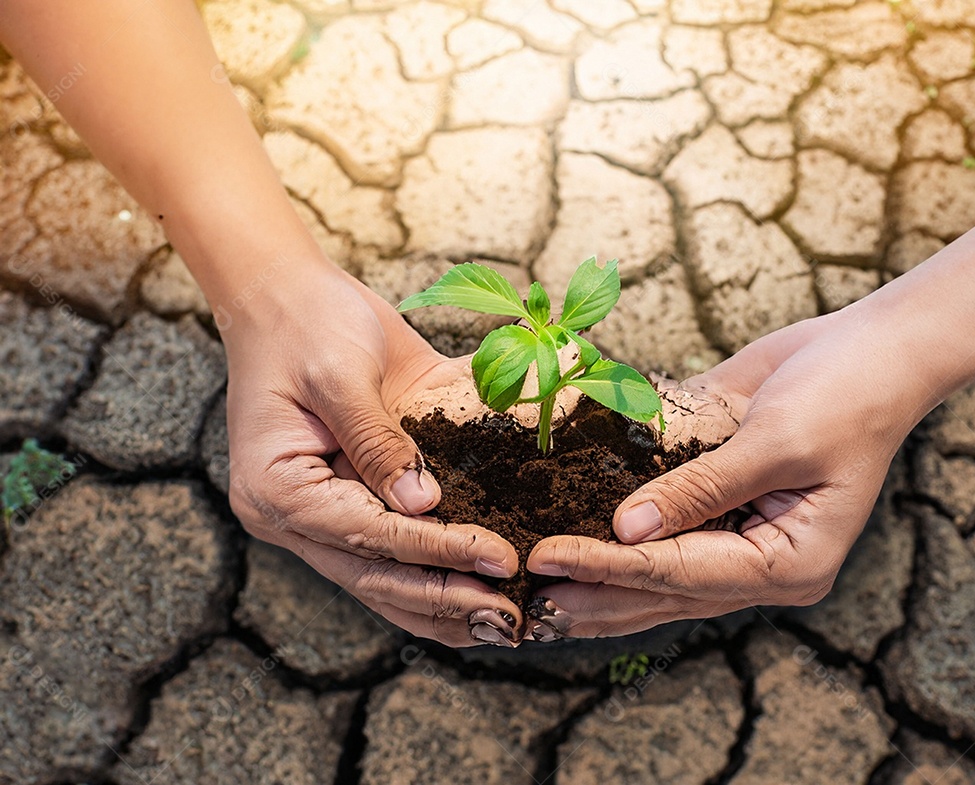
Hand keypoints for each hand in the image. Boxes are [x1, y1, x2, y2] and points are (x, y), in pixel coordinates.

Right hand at [223, 262, 521, 647]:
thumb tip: (423, 505)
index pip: (368, 535)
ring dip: (443, 602)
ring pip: (384, 577)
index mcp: (278, 487)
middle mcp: (295, 514)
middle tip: (511, 616)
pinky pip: (393, 546)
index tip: (499, 558)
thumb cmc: (307, 321)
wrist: (287, 294)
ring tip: (503, 622)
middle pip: (375, 575)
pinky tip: (479, 587)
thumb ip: (378, 440)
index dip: (437, 551)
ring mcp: (322, 511)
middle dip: (446, 598)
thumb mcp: (342, 373)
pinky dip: (434, 568)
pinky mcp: (351, 496)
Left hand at [526, 310, 933, 638]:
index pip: (681, 573)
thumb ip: (701, 487)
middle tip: (525, 600)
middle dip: (595, 595)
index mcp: (790, 561)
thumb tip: (627, 529)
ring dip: (601, 583)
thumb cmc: (845, 393)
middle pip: (666, 592)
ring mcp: (745, 538)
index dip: (610, 567)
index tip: (547, 558)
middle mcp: (764, 562)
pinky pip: (668, 532)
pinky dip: (621, 540)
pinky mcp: (725, 505)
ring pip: (661, 575)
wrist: (874, 350)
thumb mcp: (776, 441)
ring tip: (539, 593)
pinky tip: (577, 546)